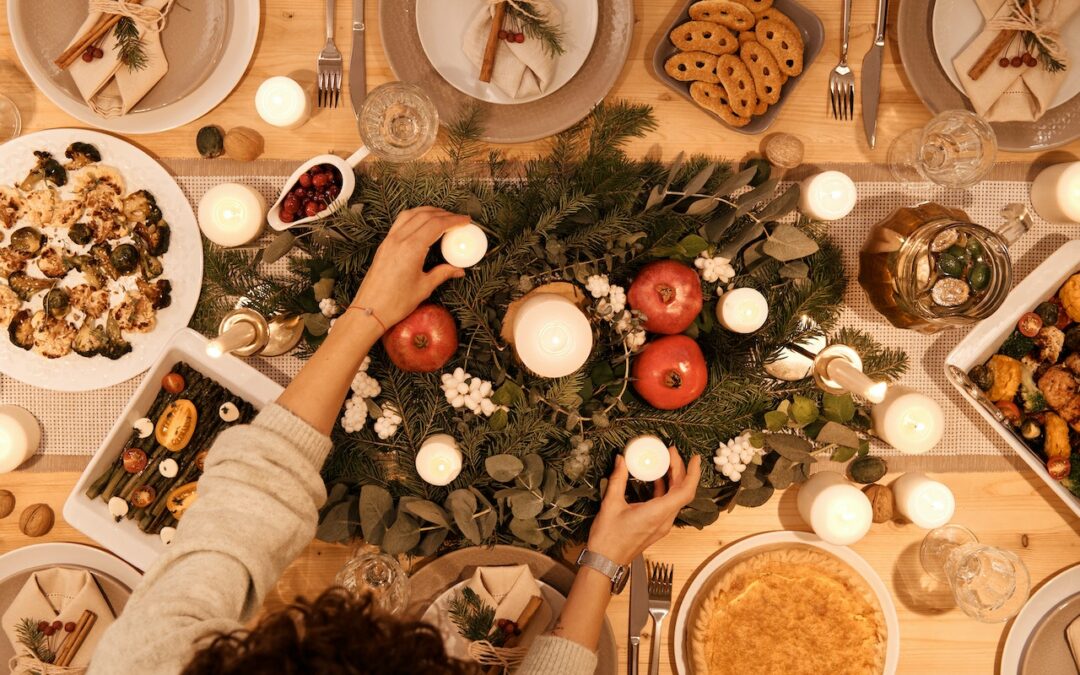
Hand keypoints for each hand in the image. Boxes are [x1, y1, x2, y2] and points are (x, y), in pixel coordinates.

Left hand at [350, 207, 468, 328]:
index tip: (466, 221)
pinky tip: (422, 222)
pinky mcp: (384, 244)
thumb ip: (442, 273)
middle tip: (458, 219)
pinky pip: (401, 221)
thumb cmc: (396, 302)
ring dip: (428, 211)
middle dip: (444, 214)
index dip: (453, 220)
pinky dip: (415, 216)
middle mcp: (399, 239)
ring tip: (442, 216)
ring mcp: (390, 240)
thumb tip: (459, 270)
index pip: (436, 225)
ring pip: (411, 214)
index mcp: (412, 248)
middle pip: (425, 215)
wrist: (370, 309)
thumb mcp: (424, 287)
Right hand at [586, 448, 701, 564]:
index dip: (693, 473)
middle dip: (680, 470)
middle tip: (671, 452)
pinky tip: (656, 479)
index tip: (695, 458)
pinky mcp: (656, 527)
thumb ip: (618, 479)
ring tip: (665, 462)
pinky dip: (665, 490)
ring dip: (673, 479)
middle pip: (682, 492)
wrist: (605, 562)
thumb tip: (621, 460)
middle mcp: (664, 520)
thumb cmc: (608, 538)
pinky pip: (668, 505)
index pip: (685, 491)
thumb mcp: (611, 503)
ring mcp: (662, 525)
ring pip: (676, 498)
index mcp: (657, 513)